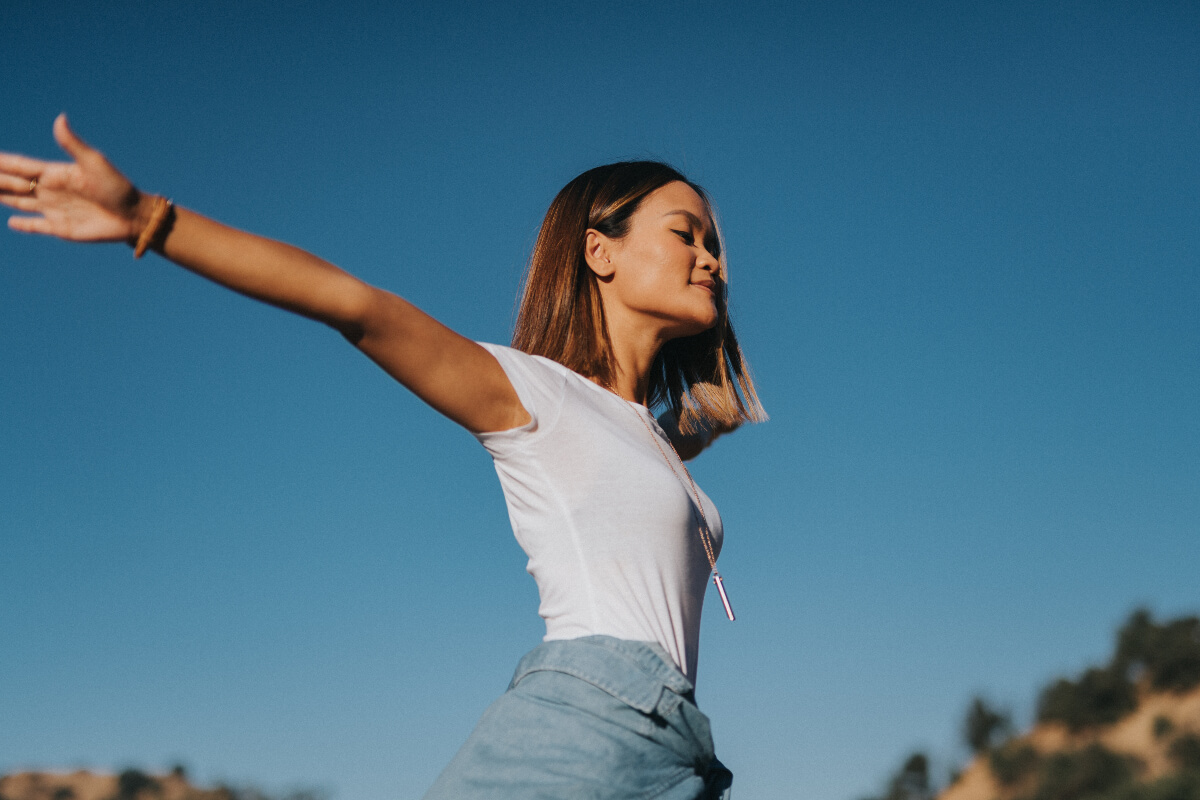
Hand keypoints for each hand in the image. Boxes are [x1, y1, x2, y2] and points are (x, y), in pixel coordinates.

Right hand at [0, 114, 145, 242]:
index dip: (0, 161)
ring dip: (2, 197)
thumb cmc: (117, 187)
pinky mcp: (61, 228)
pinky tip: (11, 222)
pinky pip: (37, 226)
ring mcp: (55, 209)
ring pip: (19, 202)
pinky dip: (24, 224)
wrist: (134, 216)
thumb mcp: (94, 163)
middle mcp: (51, 190)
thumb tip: (59, 118)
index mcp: (55, 173)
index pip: (19, 165)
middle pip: (13, 183)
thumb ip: (73, 144)